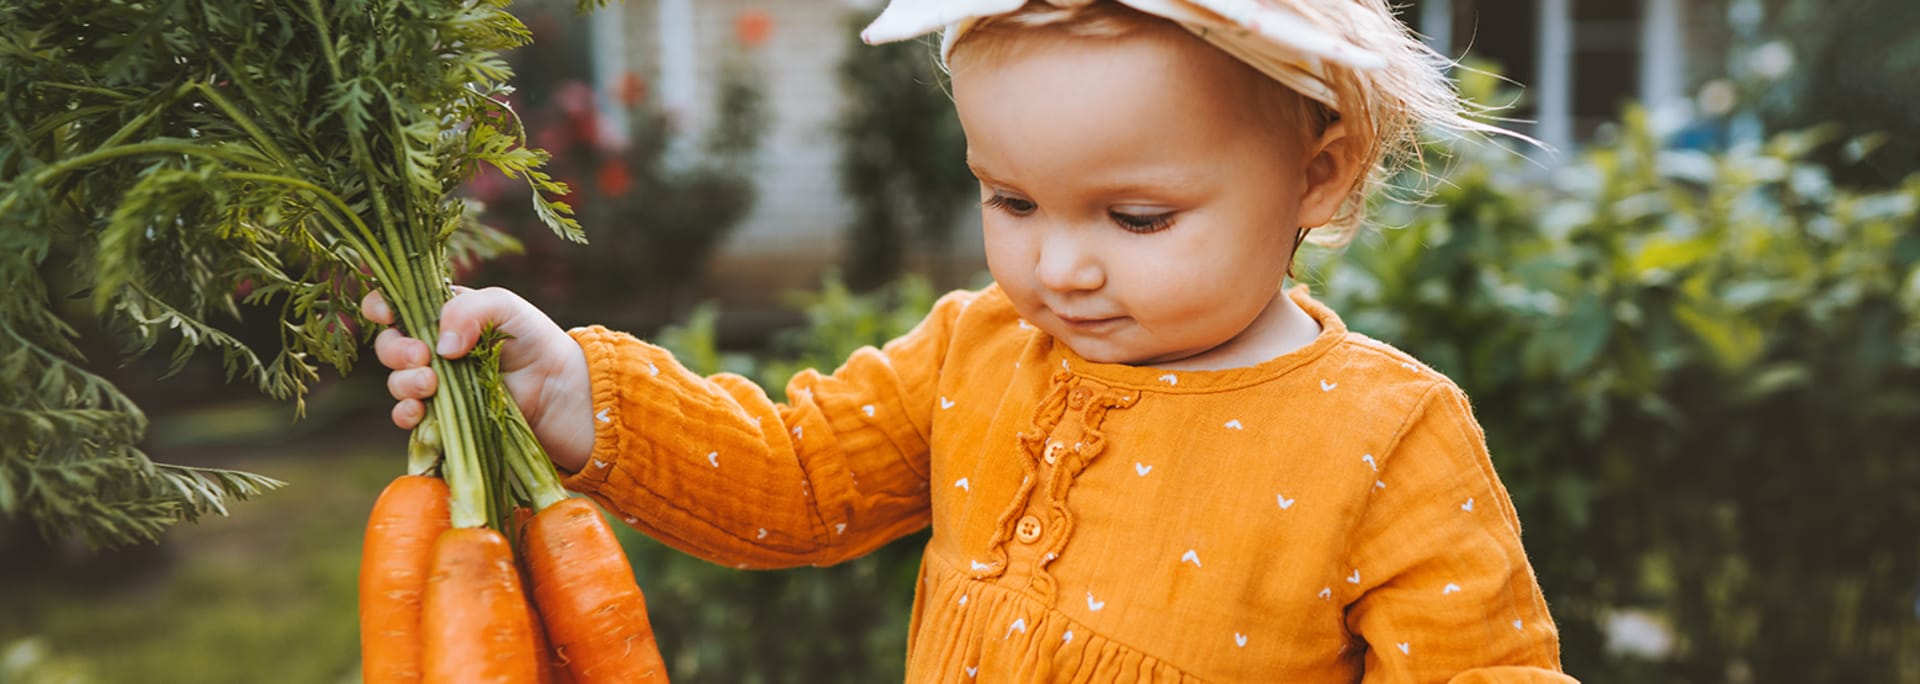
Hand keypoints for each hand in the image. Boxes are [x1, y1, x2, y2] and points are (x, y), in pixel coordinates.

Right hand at [362, 286, 594, 471]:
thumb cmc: (535, 340)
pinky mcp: (443, 416)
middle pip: (389, 345)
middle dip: (396, 350)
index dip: (380, 306)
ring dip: (404, 383)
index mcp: (442, 314)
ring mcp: (436, 384)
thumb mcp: (506, 306)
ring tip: (430, 384)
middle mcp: (433, 348)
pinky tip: (420, 411)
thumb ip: (469, 309)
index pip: (395, 304)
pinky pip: (409, 417)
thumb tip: (440, 345)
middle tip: (424, 357)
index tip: (387, 314)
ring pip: (396, 382)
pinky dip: (406, 414)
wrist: (561, 391)